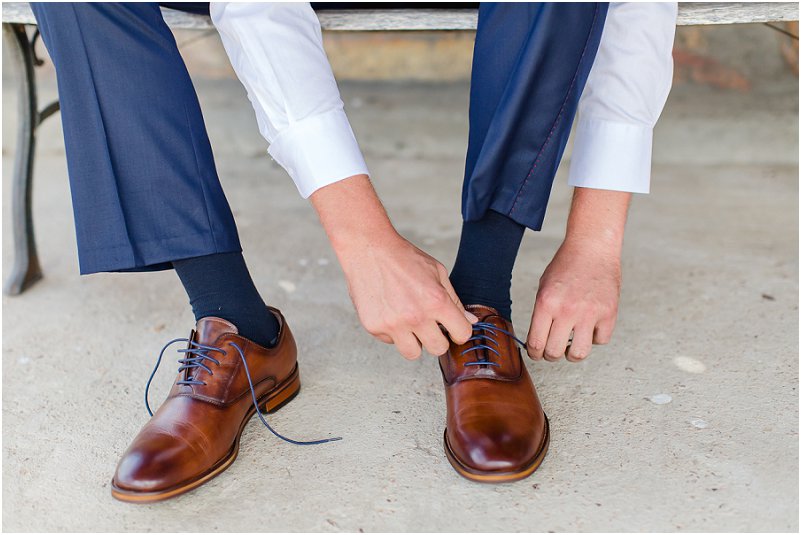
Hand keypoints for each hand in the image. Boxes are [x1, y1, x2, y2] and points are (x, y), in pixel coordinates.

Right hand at [309, 174, 475, 359]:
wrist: (368, 249)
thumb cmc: (404, 257)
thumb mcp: (437, 272)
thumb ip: (454, 299)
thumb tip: (470, 321)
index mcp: (436, 301)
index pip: (462, 334)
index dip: (460, 331)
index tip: (453, 328)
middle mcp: (415, 316)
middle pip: (438, 349)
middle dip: (438, 339)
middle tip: (431, 326)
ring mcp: (393, 324)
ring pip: (413, 353)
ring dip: (414, 341)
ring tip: (409, 322)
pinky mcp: (374, 327)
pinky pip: (390, 341)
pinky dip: (392, 331)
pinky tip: (389, 310)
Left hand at [526, 187, 629, 361]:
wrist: (592, 248)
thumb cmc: (565, 267)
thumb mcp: (543, 287)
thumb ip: (541, 314)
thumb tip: (537, 342)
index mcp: (546, 303)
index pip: (535, 343)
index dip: (534, 353)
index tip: (536, 353)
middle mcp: (567, 310)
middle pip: (554, 353)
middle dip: (550, 355)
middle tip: (551, 350)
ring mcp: (590, 313)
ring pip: (578, 354)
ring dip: (572, 354)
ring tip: (570, 346)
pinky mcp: (609, 313)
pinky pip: (600, 340)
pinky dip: (594, 338)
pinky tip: (590, 327)